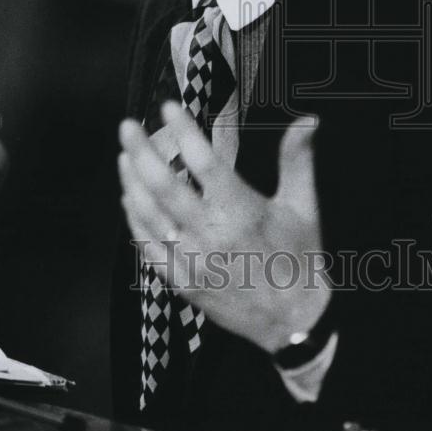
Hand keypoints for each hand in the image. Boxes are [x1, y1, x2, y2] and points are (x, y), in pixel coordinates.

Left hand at [118, 101, 330, 354]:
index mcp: (241, 211)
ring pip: (149, 215)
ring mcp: (191, 261)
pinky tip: (130, 199)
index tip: (169, 107)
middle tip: (128, 127)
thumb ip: (298, 158)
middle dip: (141, 152)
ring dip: (132, 182)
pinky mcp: (181, 282)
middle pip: (163, 186)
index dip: (184, 131)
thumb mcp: (303, 206)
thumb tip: (307, 119)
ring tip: (124, 156)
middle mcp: (210, 234)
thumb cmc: (300, 258)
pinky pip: (148, 247)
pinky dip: (135, 220)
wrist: (295, 323)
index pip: (204, 161)